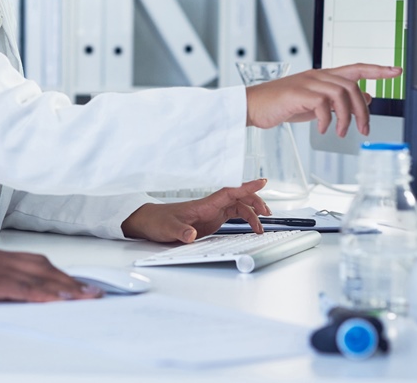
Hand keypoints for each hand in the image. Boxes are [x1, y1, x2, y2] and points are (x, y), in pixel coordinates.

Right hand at [0, 250, 100, 330]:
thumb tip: (36, 302)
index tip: (81, 285)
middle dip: (69, 281)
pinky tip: (55, 301)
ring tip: (82, 299)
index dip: (62, 274)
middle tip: (91, 293)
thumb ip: (5, 291)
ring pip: (36, 276)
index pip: (38, 263)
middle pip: (43, 267)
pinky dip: (40, 295)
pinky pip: (20, 289)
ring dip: (62, 288)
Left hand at [121, 180, 270, 242]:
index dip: (246, 187)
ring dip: (252, 213)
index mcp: (203, 205)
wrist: (149, 222)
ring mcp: (212, 212)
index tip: (262, 182)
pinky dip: (245, 219)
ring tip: (261, 227)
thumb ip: (180, 231)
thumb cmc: (157, 221)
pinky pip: (233, 215)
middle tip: (267, 213)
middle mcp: (211, 206)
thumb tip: (190, 235)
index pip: (229, 192)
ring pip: (238, 207)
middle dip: (255, 202)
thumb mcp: (167, 229)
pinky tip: (250, 227)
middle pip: (239, 199)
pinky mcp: (211, 219)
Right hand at [244, 63, 400, 137]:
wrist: (253, 105)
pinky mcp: (297, 93)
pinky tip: (322, 129)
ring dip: (346, 117)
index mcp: (323, 76)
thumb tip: (366, 97)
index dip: (377, 69)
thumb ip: (338, 100)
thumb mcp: (315, 102)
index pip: (356, 68)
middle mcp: (318, 76)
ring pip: (340, 94)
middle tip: (363, 129)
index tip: (396, 71)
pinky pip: (322, 104)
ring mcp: (307, 82)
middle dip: (363, 110)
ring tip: (341, 132)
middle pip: (352, 86)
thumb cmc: (282, 104)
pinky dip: (326, 120)